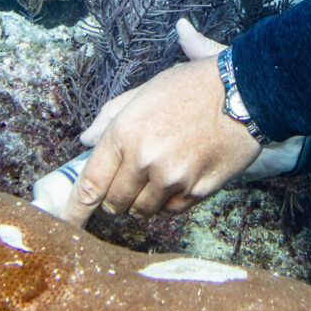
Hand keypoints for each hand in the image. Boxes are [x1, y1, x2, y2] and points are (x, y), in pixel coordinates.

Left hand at [59, 18, 260, 226]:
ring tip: (158, 174)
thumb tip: (85, 141)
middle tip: (125, 183)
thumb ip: (110, 117)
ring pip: (142, 211)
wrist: (246, 92)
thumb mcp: (145, 91)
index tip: (65, 224)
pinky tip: (180, 176)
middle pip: (114, 203)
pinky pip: (171, 210)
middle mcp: (144, 160)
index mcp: (125, 132)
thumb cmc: (194, 86)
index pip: (89, 183)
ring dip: (142, 200)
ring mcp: (172, 179)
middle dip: (114, 198)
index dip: (73, 210)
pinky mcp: (197, 191)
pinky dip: (169, 201)